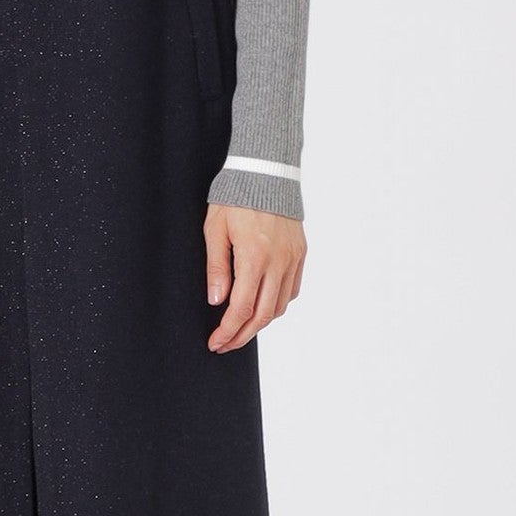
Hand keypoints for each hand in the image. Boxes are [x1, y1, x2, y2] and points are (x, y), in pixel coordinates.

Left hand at [202, 205, 304, 351]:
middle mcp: (278, 262)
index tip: (215, 342)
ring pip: (280, 306)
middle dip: (242, 336)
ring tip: (240, 328)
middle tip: (225, 345)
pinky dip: (277, 304)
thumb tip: (217, 301)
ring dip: (260, 323)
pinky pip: (292, 290)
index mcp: (254, 257)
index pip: (241, 308)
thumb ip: (216, 267)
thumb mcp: (215, 228)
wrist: (266, 170)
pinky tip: (262, 305)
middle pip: (263, 315)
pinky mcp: (300, 253)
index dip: (228, 331)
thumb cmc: (235, 195)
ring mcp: (293, 258)